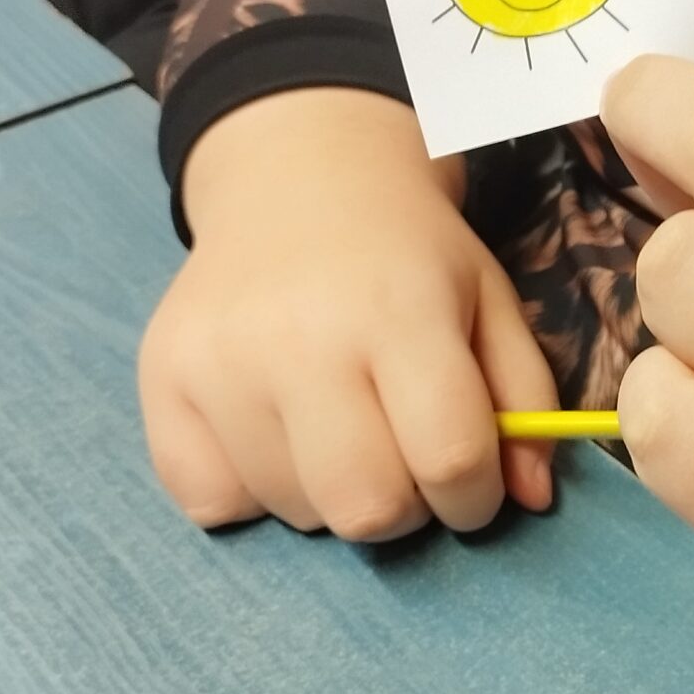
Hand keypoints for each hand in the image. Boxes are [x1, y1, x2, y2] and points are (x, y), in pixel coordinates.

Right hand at [140, 90, 557, 538]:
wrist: (300, 181)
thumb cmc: (408, 256)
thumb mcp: (491, 303)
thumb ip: (525, 402)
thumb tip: (530, 499)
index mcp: (398, 312)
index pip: (450, 459)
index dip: (475, 497)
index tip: (469, 483)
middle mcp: (300, 339)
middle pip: (366, 507)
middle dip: (404, 509)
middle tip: (403, 464)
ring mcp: (220, 362)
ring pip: (293, 512)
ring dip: (329, 497)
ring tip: (337, 432)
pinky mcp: (163, 380)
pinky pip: (212, 505)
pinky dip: (251, 494)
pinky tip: (274, 436)